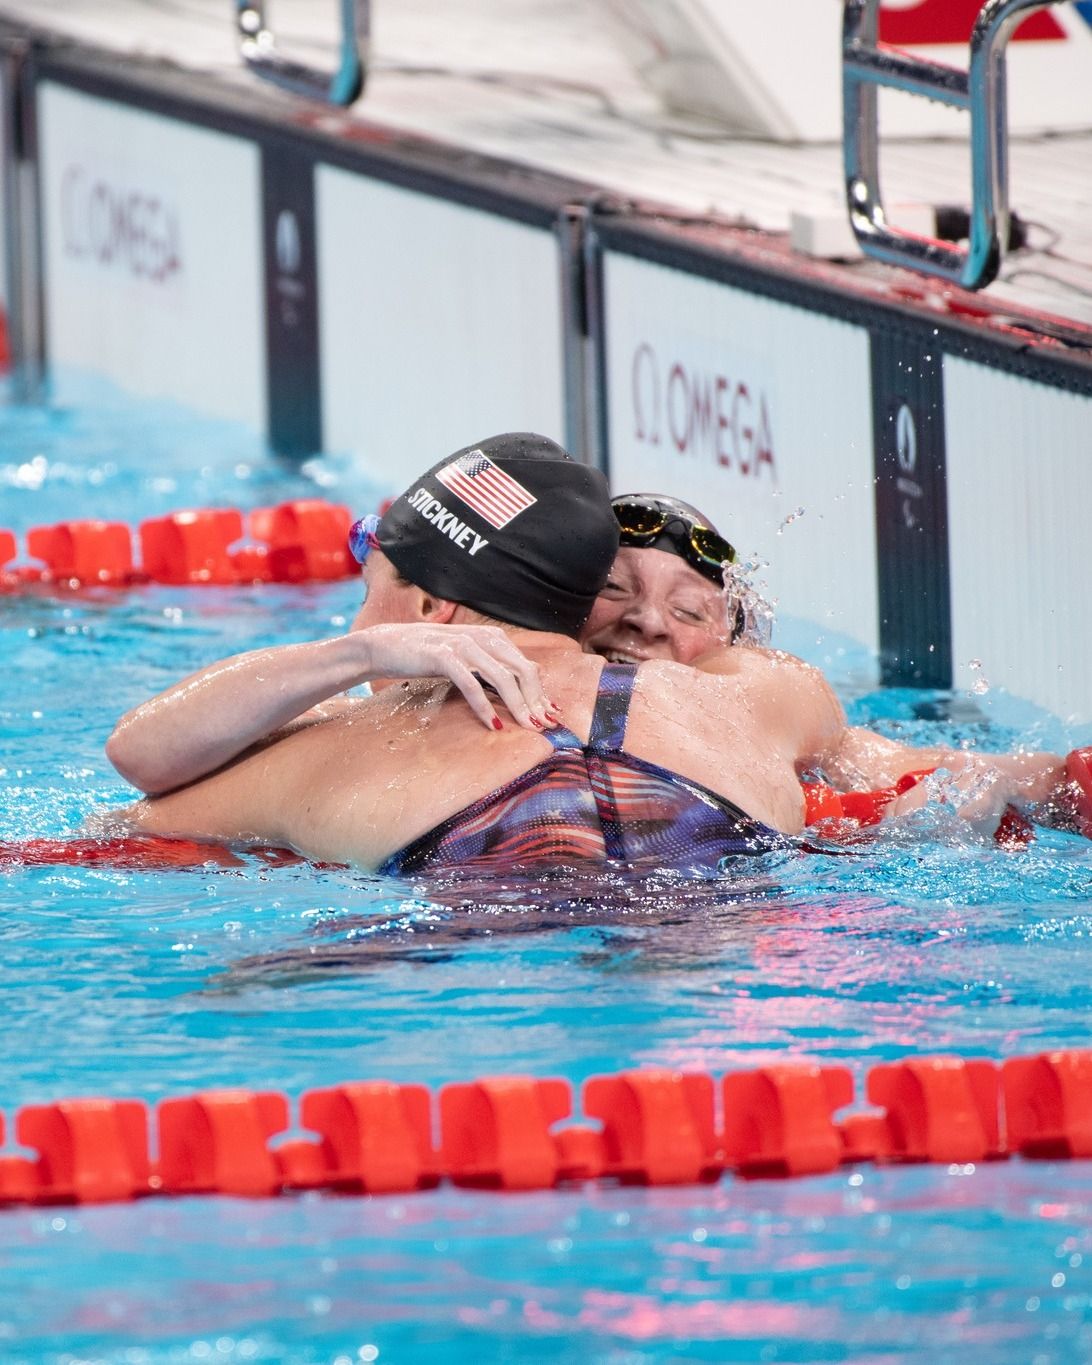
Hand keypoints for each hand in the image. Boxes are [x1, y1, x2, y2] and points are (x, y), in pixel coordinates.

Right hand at [358, 623, 557, 732]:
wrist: (386, 646)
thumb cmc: (428, 656)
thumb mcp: (466, 658)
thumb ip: (492, 669)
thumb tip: (522, 692)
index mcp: (492, 637)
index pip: (527, 666)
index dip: (542, 692)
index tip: (552, 715)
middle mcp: (482, 637)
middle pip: (522, 671)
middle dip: (536, 700)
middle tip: (544, 725)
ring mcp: (463, 645)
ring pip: (502, 678)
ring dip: (518, 705)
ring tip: (528, 726)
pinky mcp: (443, 656)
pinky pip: (471, 684)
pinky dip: (485, 706)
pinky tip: (493, 724)